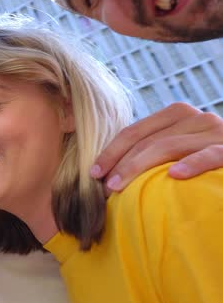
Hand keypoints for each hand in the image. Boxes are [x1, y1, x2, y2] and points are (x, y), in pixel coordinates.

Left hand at [91, 102, 222, 191]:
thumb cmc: (205, 158)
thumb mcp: (177, 148)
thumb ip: (152, 149)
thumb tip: (109, 170)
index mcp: (177, 114)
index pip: (134, 131)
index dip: (110, 151)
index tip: (92, 173)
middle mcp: (196, 118)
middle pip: (147, 140)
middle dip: (120, 164)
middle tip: (102, 188)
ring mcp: (216, 131)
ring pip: (169, 146)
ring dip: (139, 168)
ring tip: (119, 187)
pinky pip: (209, 155)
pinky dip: (192, 164)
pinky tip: (175, 176)